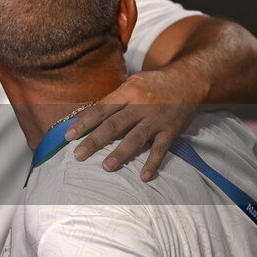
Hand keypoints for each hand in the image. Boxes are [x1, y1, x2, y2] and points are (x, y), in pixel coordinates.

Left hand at [63, 70, 200, 180]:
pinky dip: (152, 163)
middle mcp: (141, 106)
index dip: (84, 123)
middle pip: (114, 125)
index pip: (101, 109)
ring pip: (136, 138)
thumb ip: (114, 99)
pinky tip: (144, 176)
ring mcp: (157, 119)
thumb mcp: (132, 83)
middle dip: (95, 141)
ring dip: (120, 153)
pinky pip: (161, 149)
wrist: (189, 79)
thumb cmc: (153, 83)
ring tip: (106, 167)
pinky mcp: (171, 130)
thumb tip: (89, 115)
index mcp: (127, 93)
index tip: (68, 136)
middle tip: (78, 155)